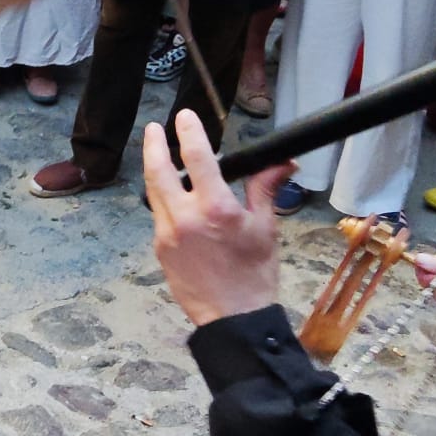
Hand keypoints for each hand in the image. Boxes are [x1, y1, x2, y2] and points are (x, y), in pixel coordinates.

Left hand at [141, 110, 287, 327]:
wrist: (234, 319)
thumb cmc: (255, 274)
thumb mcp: (265, 228)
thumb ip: (264, 188)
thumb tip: (282, 161)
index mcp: (216, 209)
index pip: (198, 157)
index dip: (189, 132)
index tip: (184, 117)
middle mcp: (185, 218)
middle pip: (159, 171)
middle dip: (153, 145)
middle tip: (153, 129)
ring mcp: (167, 234)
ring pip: (153, 193)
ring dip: (154, 171)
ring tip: (158, 155)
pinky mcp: (160, 249)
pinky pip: (158, 216)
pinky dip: (164, 201)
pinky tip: (173, 198)